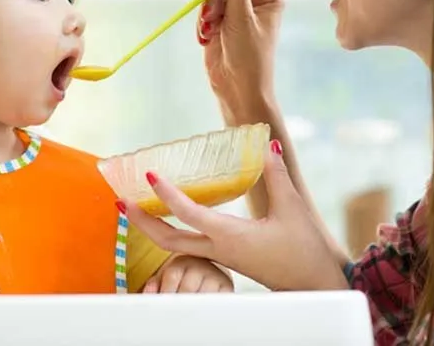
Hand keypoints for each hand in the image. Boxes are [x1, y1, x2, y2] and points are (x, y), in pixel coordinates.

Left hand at [123, 142, 345, 291]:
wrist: (314, 287)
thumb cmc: (305, 251)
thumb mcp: (292, 208)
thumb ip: (276, 175)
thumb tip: (267, 145)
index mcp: (230, 237)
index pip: (188, 214)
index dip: (166, 194)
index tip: (150, 176)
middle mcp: (219, 249)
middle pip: (167, 241)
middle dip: (140, 221)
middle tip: (120, 201)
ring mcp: (221, 257)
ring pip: (175, 247)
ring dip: (152, 228)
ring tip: (134, 208)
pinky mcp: (227, 259)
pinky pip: (190, 248)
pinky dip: (172, 232)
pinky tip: (169, 219)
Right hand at [197, 0, 283, 113]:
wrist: (238, 89)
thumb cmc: (248, 56)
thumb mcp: (241, 18)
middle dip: (212, 0)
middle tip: (210, 19)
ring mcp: (239, 11)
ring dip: (206, 14)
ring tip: (209, 32)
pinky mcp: (224, 22)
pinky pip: (206, 11)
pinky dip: (203, 24)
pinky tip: (207, 39)